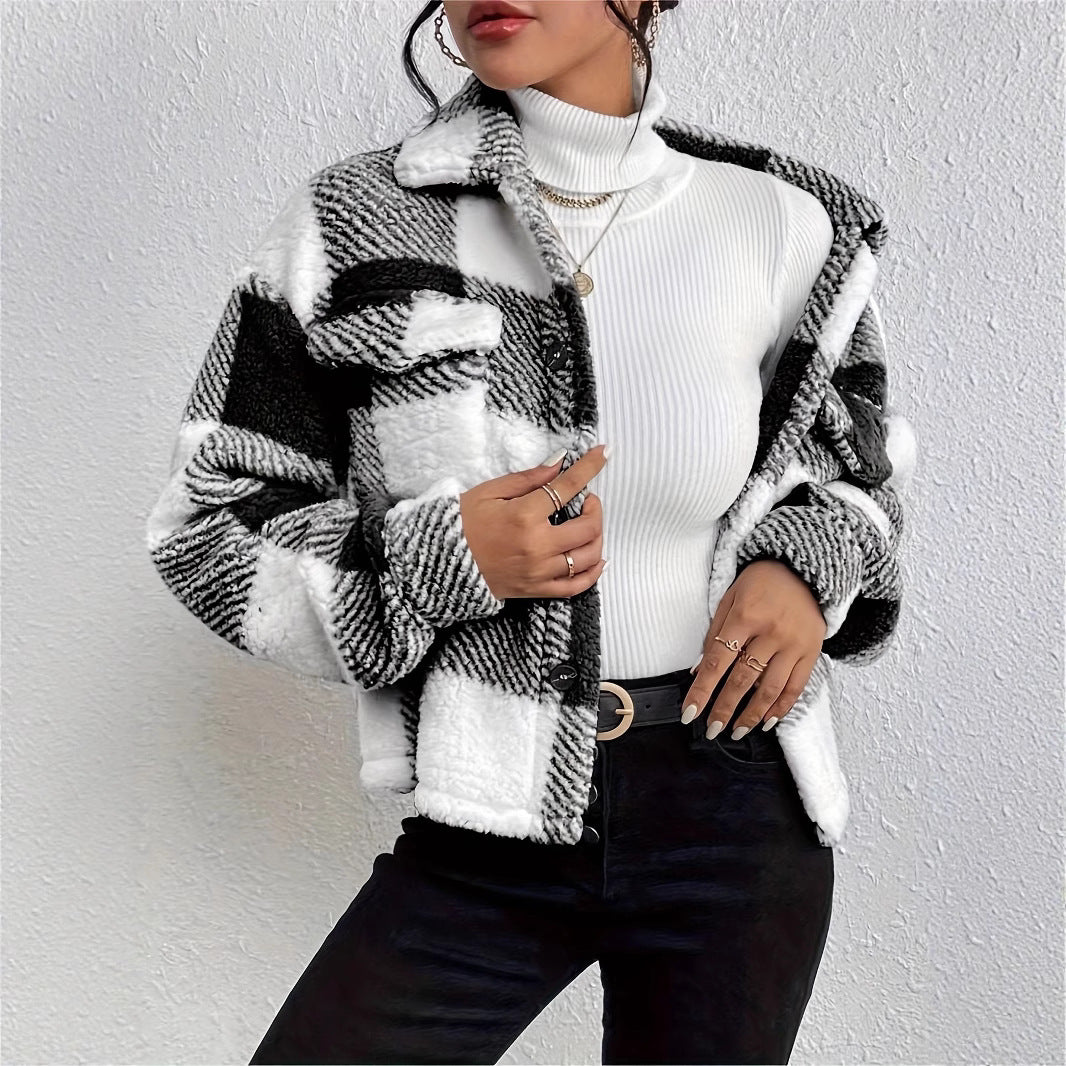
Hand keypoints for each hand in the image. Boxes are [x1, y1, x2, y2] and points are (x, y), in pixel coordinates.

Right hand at [458, 445, 609, 600]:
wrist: (438, 563)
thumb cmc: (461, 524)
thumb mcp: (489, 492)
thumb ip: (528, 479)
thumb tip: (559, 464)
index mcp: (524, 516)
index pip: (568, 487)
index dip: (590, 467)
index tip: (603, 453)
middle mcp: (537, 546)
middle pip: (588, 526)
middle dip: (595, 508)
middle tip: (587, 500)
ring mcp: (539, 571)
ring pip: (588, 556)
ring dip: (597, 537)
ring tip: (588, 525)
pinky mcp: (536, 590)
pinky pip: (576, 586)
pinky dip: (592, 573)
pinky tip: (596, 559)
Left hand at [680, 559, 827, 738]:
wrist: (804, 568)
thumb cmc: (760, 583)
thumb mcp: (729, 598)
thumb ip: (714, 634)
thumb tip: (699, 671)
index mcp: (745, 616)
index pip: (717, 661)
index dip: (702, 690)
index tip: (690, 712)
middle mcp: (771, 632)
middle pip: (743, 680)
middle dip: (724, 709)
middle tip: (712, 729)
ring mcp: (794, 644)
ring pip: (770, 689)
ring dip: (752, 715)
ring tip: (737, 731)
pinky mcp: (811, 652)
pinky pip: (796, 687)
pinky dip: (781, 707)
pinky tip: (767, 721)